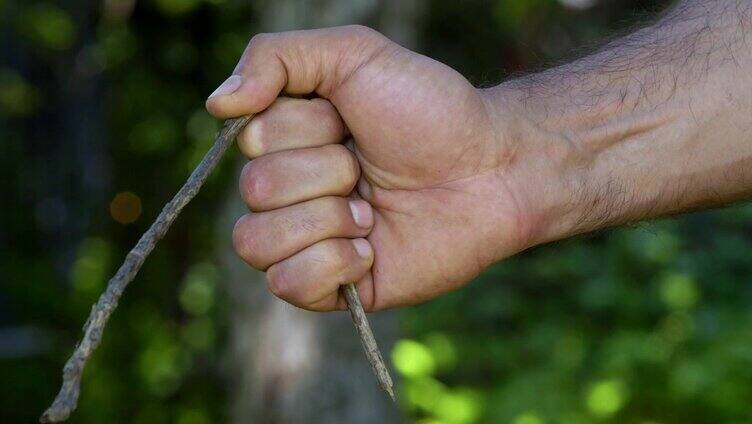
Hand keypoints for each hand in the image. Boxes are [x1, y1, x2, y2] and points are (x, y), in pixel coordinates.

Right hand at [205, 26, 535, 310]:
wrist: (493, 169)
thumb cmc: (429, 109)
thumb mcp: (354, 54)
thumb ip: (275, 57)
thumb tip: (216, 105)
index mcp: (288, 140)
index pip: (250, 141)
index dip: (305, 130)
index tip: (351, 122)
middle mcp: (291, 192)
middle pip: (254, 192)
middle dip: (326, 172)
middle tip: (370, 169)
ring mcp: (310, 241)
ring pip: (256, 243)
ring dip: (326, 219)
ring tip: (372, 212)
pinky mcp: (333, 287)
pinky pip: (287, 285)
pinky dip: (332, 264)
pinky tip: (371, 250)